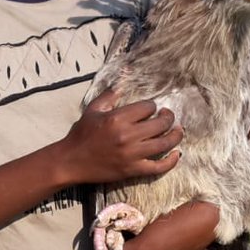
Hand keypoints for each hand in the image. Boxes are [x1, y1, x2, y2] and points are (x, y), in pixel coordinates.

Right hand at [57, 89, 182, 186]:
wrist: (71, 161)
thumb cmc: (81, 134)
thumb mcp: (93, 109)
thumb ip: (109, 95)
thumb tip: (123, 79)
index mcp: (118, 118)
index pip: (148, 108)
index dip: (152, 106)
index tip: (150, 109)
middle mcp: (127, 136)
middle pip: (160, 124)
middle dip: (168, 117)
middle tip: (168, 115)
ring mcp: (132, 155)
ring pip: (164, 144)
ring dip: (175, 135)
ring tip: (178, 130)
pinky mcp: (133, 170)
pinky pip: (158, 167)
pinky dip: (171, 161)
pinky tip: (176, 154)